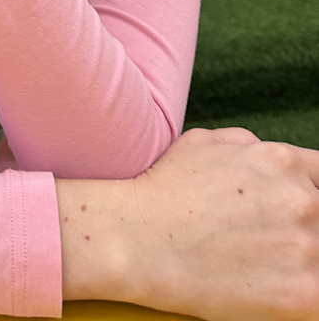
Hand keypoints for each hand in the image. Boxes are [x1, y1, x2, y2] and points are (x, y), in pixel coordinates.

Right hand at [126, 127, 318, 320]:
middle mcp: (301, 200)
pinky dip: (305, 295)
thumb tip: (272, 158)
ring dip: (304, 261)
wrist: (137, 240)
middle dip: (305, 227)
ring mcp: (305, 248)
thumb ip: (250, 145)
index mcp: (282, 161)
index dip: (313, 192)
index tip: (299, 212)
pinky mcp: (304, 295)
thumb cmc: (164, 189)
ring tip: (268, 265)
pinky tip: (280, 292)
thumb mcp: (206, 143)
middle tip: (273, 239)